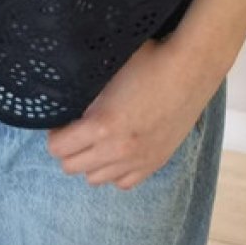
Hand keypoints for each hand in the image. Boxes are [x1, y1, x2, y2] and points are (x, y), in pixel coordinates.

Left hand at [45, 38, 216, 190]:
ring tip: (97, 141)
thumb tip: (64, 99)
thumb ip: (84, 95)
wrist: (190, 68)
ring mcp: (138, 160)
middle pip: (72, 167)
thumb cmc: (149, 61)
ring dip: (90, 161)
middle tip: (76, 131)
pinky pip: (123, 182)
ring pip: (95, 179)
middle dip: (68, 149)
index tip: (62, 123)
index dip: (55, 134)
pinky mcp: (155, 162)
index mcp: (102, 125)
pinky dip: (115, 171)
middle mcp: (118, 150)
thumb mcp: (107, 72)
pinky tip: (117, 151)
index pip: (58, 148)